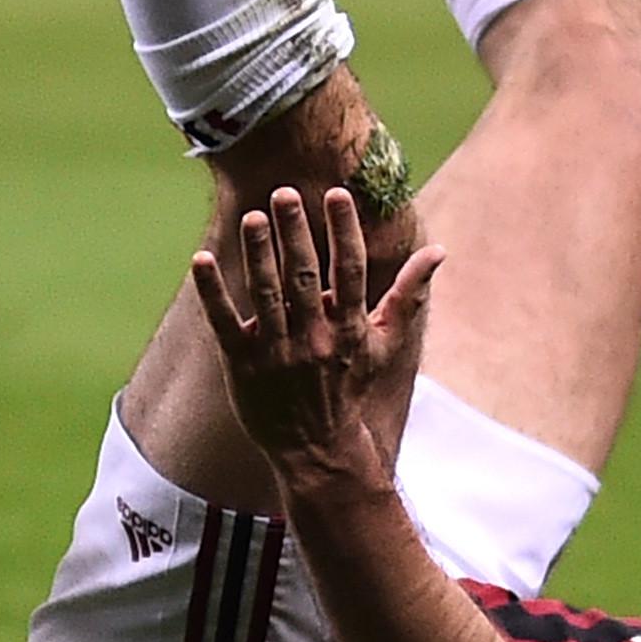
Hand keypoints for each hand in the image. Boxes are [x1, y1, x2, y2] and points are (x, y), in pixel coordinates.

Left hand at [188, 187, 445, 494]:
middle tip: (285, 193)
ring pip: (266, 294)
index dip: (344, 231)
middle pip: (304, 277)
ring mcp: (276, 353)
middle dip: (295, 233)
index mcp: (349, 329)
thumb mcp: (384, 345)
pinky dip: (213, 292)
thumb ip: (408, 296)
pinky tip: (201, 259)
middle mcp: (314, 339)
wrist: (316, 449)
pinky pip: (225, 323)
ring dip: (258, 254)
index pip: (350, 272)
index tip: (338, 194)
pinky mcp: (242, 365)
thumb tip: (439, 252)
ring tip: (252, 216)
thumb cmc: (350, 386)